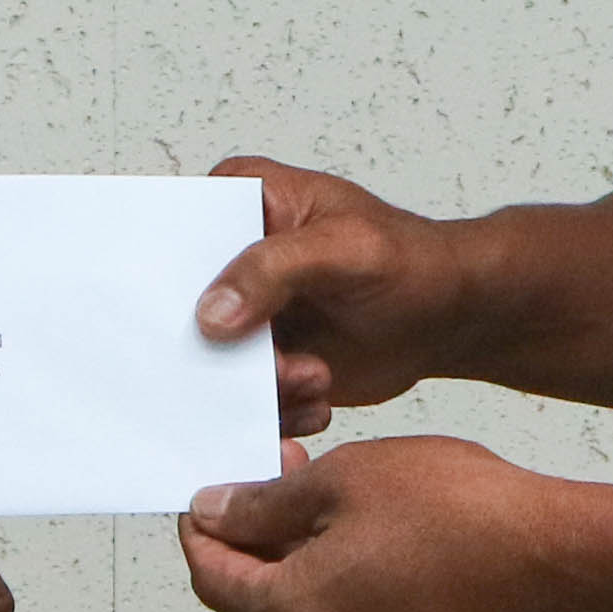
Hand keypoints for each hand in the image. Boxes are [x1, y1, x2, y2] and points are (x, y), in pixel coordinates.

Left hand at [176, 437, 600, 611]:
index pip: (212, 578)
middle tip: (279, 468)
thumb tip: (217, 512)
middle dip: (256, 535)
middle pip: (257, 598)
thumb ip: (266, 502)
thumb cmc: (463, 513)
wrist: (564, 560)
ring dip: (302, 554)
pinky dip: (343, 579)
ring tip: (329, 488)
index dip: (201, 530)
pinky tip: (372, 530)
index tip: (207, 490)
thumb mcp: (346, 479)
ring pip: (307, 609)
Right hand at [191, 156, 477, 436]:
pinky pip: (238, 397)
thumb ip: (274, 268)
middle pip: (179, 309)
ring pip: (207, 363)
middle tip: (279, 365)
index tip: (193, 321)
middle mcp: (230, 257)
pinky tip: (317, 402)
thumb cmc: (409, 261)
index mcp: (240, 200)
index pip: (172, 236)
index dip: (164, 282)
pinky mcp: (258, 361)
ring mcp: (241, 313)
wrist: (448, 317)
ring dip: (256, 387)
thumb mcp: (344, 249)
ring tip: (315, 377)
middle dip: (215, 352)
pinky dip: (272, 411)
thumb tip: (209, 314)